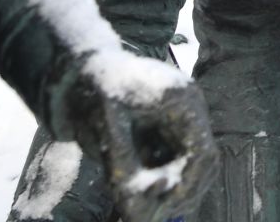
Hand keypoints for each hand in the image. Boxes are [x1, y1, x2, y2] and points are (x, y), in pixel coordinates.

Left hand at [59, 60, 213, 221]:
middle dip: (182, 191)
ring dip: (171, 187)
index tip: (166, 209)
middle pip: (202, 160)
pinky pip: (171, 161)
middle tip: (157, 215)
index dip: (187, 185)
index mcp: (182, 100)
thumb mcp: (105, 129)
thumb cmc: (93, 91)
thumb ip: (122, 171)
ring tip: (143, 206)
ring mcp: (179, 118)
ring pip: (188, 164)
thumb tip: (135, 213)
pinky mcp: (166, 128)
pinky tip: (139, 192)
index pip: (202, 152)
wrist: (77, 72)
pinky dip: (160, 179)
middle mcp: (188, 109)